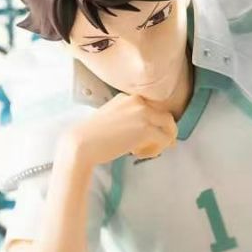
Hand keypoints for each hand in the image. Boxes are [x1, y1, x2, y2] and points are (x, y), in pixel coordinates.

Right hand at [59, 93, 177, 166]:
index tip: (149, 137)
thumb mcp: (112, 118)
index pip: (153, 109)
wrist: (82, 144)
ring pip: (169, 127)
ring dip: (162, 142)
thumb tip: (146, 132)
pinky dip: (156, 150)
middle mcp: (138, 101)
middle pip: (165, 116)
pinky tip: (138, 154)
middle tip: (156, 146)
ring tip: (146, 152)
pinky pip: (164, 140)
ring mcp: (143, 113)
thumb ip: (128, 119)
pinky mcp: (146, 128)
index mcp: (128, 97)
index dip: (154, 124)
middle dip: (164, 133)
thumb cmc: (92, 137)